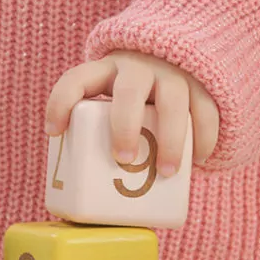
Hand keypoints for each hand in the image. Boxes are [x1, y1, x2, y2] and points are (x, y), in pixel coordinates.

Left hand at [45, 50, 219, 175]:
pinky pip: (206, 109)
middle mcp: (138, 67)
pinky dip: (204, 136)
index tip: (54, 132)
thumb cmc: (131, 98)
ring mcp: (172, 73)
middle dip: (125, 126)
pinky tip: (200, 160)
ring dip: (170, 139)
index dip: (61, 102)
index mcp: (106, 70)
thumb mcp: (110, 101)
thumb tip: (87, 201)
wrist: (175, 59)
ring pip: (173, 101)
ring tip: (166, 173)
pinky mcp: (202, 84)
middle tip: (123, 159)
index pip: (77, 79)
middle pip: (129, 91)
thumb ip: (99, 131)